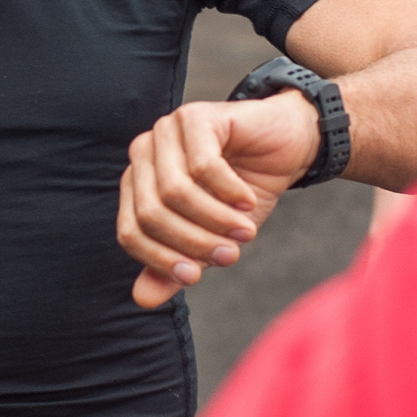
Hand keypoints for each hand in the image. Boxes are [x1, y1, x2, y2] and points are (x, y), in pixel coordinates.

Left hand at [118, 90, 320, 308]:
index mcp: (137, 184)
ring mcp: (166, 130)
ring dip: (215, 220)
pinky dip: (229, 192)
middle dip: (193, 242)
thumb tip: (142, 299)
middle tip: (230, 256)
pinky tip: (247, 200)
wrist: (286, 147)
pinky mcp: (195, 116)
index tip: (196, 277)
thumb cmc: (242, 194)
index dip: (160, 260)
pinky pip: (204, 166)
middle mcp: (143, 154)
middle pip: (150, 214)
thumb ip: (175, 266)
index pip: (130, 233)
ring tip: (245, 232)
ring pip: (176, 191)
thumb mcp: (210, 238)